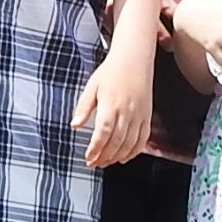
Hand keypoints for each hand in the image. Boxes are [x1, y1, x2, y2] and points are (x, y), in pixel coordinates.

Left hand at [73, 45, 152, 166]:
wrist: (134, 58)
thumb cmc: (112, 70)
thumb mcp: (92, 86)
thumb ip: (83, 107)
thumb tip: (75, 125)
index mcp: (111, 104)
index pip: (103, 133)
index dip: (95, 149)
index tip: (88, 158)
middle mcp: (127, 111)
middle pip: (116, 142)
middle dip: (104, 156)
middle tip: (94, 163)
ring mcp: (139, 115)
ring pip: (129, 143)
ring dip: (117, 156)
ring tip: (106, 162)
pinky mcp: (147, 115)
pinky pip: (143, 139)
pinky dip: (134, 151)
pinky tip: (125, 157)